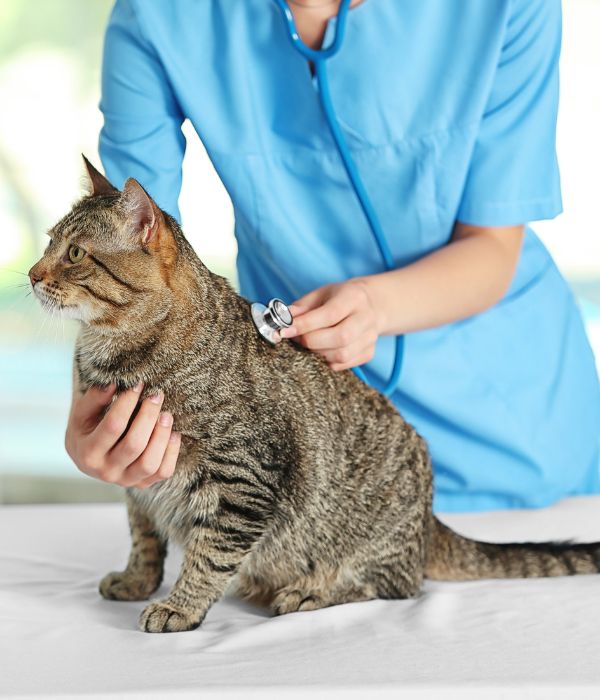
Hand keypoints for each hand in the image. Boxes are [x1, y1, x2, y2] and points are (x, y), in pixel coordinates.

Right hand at [64, 382, 180, 488]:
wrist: (87, 455)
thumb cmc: (87, 428)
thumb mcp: (83, 412)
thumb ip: (95, 397)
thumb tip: (115, 385)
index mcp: (87, 452)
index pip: (113, 425)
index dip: (128, 402)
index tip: (138, 384)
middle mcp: (105, 471)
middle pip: (134, 445)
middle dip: (149, 416)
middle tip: (156, 395)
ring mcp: (125, 480)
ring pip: (150, 463)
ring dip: (162, 436)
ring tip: (167, 414)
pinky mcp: (142, 483)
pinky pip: (163, 472)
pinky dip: (172, 453)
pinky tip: (173, 433)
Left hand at [280, 278, 382, 370]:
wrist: (371, 305)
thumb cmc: (340, 299)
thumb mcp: (321, 294)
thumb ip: (302, 307)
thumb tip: (283, 319)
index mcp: (353, 297)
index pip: (330, 314)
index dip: (306, 325)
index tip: (285, 331)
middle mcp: (366, 317)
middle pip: (340, 337)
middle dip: (311, 341)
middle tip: (297, 338)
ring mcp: (371, 337)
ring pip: (342, 354)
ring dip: (319, 353)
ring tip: (310, 343)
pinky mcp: (369, 352)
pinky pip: (345, 364)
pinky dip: (328, 361)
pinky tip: (323, 350)